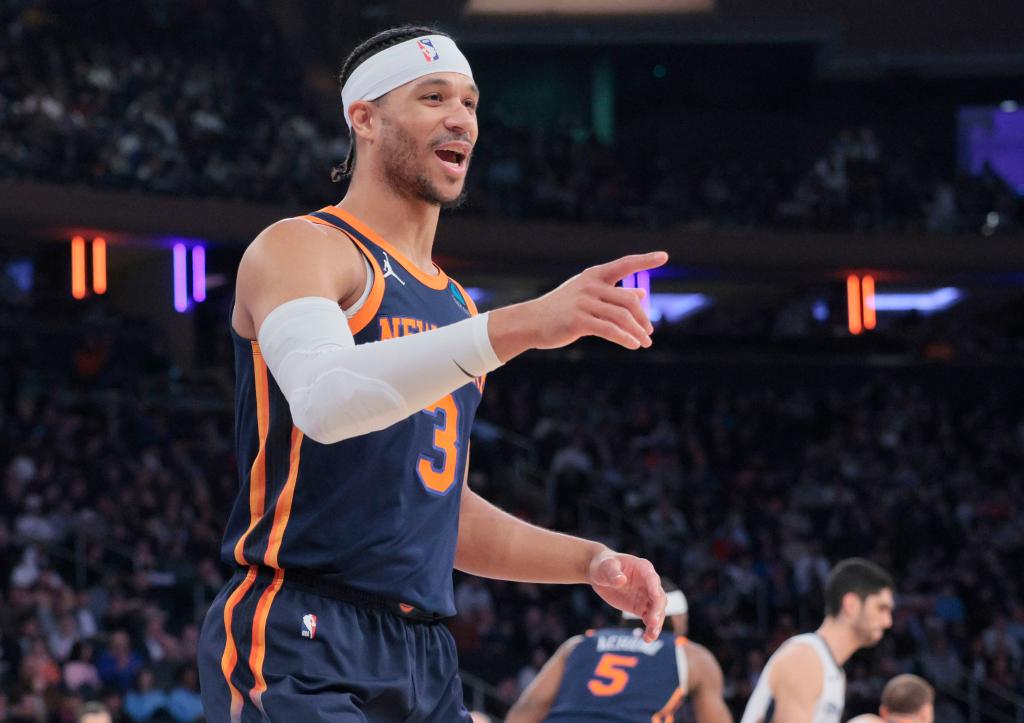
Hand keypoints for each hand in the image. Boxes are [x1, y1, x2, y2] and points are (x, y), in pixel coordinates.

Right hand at [488, 252, 668, 360]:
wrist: (531, 322)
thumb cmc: (562, 309)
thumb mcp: (588, 296)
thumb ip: (614, 295)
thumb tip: (642, 294)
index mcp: (593, 275)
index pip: (624, 264)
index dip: (644, 260)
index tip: (664, 256)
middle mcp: (590, 286)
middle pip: (629, 301)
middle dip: (643, 318)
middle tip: (649, 332)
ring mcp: (584, 303)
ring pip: (622, 317)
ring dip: (637, 332)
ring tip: (644, 342)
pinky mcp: (579, 321)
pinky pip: (610, 330)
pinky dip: (625, 338)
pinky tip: (633, 345)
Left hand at [587, 549, 665, 642]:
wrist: (599, 573)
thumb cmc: (603, 565)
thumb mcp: (605, 566)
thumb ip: (612, 573)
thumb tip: (621, 581)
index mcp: (643, 568)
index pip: (652, 580)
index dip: (655, 590)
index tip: (654, 599)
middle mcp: (649, 583)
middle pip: (659, 598)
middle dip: (657, 610)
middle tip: (652, 623)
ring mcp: (646, 596)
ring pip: (657, 611)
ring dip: (656, 623)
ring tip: (650, 637)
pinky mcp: (641, 607)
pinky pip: (649, 618)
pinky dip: (650, 629)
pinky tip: (647, 639)